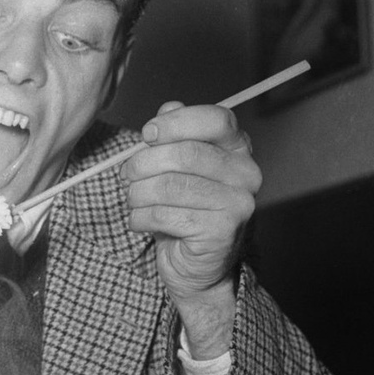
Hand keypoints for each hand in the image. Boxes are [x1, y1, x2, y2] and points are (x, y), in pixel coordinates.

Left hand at [120, 101, 262, 356]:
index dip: (176, 124)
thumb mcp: (176, 168)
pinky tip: (142, 222)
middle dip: (142, 164)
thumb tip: (168, 109)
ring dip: (137, 194)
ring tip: (134, 201)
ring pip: (169, 186)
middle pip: (184, 153)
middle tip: (128, 176)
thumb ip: (173, 135)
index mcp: (237, 149)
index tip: (147, 135)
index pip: (215, 119)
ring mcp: (238, 203)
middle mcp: (245, 173)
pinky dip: (141, 218)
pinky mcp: (222, 231)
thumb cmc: (182, 209)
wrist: (196, 266)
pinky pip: (166, 215)